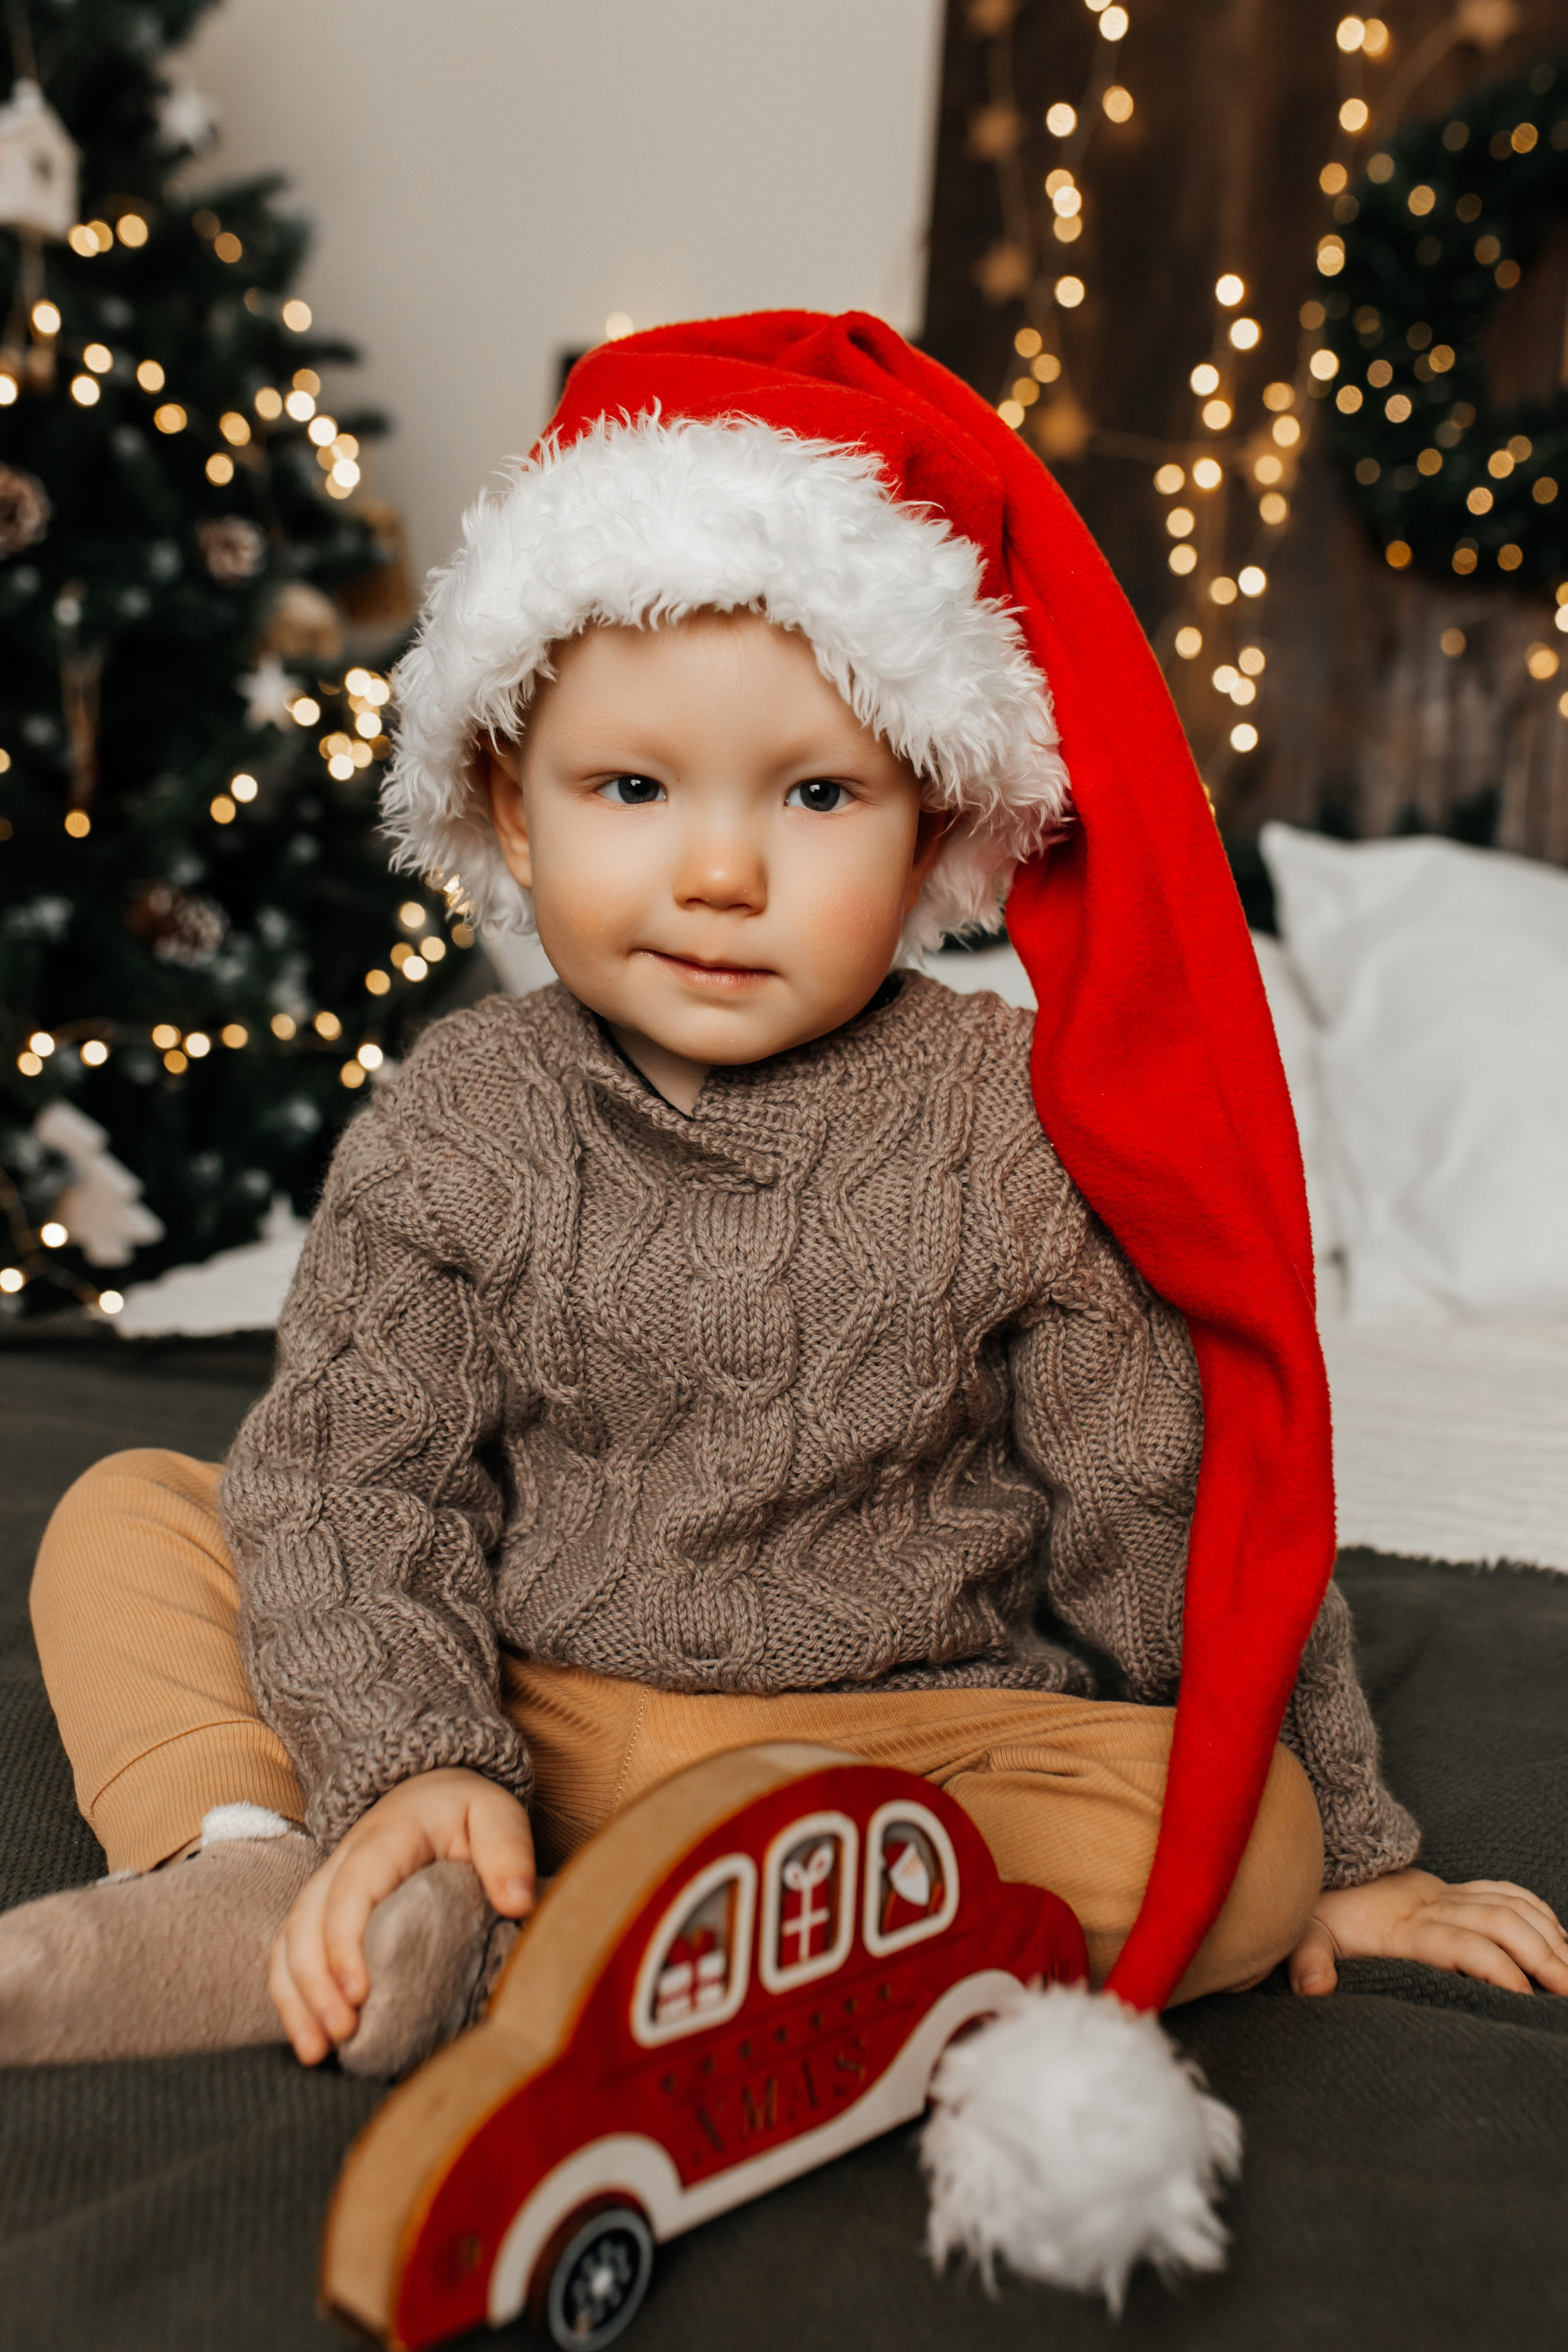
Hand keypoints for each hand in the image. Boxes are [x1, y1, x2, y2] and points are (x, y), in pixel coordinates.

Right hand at [270, 1768, 534, 2063]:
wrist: (429, 1790)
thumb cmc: (464, 1808)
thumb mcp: (496, 1814)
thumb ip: (508, 1851)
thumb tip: (518, 1905)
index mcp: (384, 1838)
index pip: (351, 1889)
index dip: (345, 1942)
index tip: (359, 1995)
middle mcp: (341, 1862)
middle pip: (307, 1922)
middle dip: (316, 1984)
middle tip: (343, 2034)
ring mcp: (325, 1887)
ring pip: (289, 1941)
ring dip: (295, 1998)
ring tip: (316, 2051)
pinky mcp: (320, 1911)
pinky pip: (288, 1953)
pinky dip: (290, 1995)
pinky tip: (308, 2037)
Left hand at [1289, 1867, 1567, 1997]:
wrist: (1330, 1869)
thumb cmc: (1324, 1914)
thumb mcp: (1305, 1934)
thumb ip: (1308, 1959)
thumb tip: (1312, 1987)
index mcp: (1405, 1927)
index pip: (1462, 1943)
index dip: (1495, 1967)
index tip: (1523, 1997)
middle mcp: (1437, 1906)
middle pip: (1501, 1922)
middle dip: (1542, 1956)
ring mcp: (1452, 1895)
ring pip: (1513, 1907)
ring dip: (1551, 1938)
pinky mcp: (1460, 1890)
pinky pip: (1510, 1892)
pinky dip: (1542, 1914)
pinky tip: (1562, 1941)